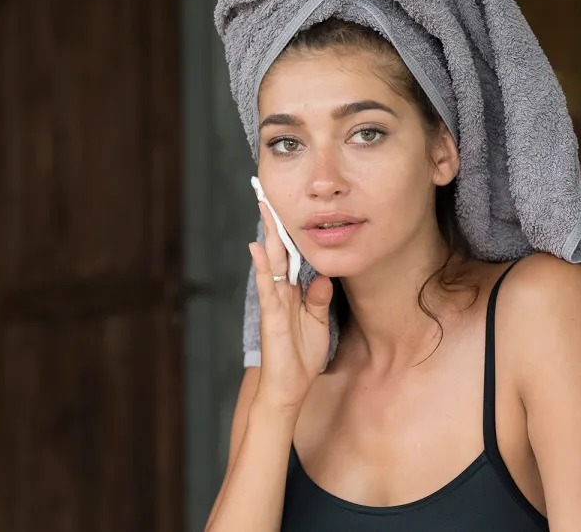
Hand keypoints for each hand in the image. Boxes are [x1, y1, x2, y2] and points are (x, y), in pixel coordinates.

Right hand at [248, 202, 333, 415]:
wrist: (289, 387)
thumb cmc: (301, 356)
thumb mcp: (318, 322)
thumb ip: (319, 298)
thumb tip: (322, 276)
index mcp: (293, 292)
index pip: (291, 256)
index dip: (290, 232)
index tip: (289, 209)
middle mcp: (281, 292)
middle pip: (279, 250)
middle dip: (274, 223)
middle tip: (269, 195)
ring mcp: (274, 301)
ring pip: (271, 260)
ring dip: (267, 234)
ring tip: (264, 208)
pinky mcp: (272, 314)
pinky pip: (267, 285)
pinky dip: (262, 266)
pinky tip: (257, 248)